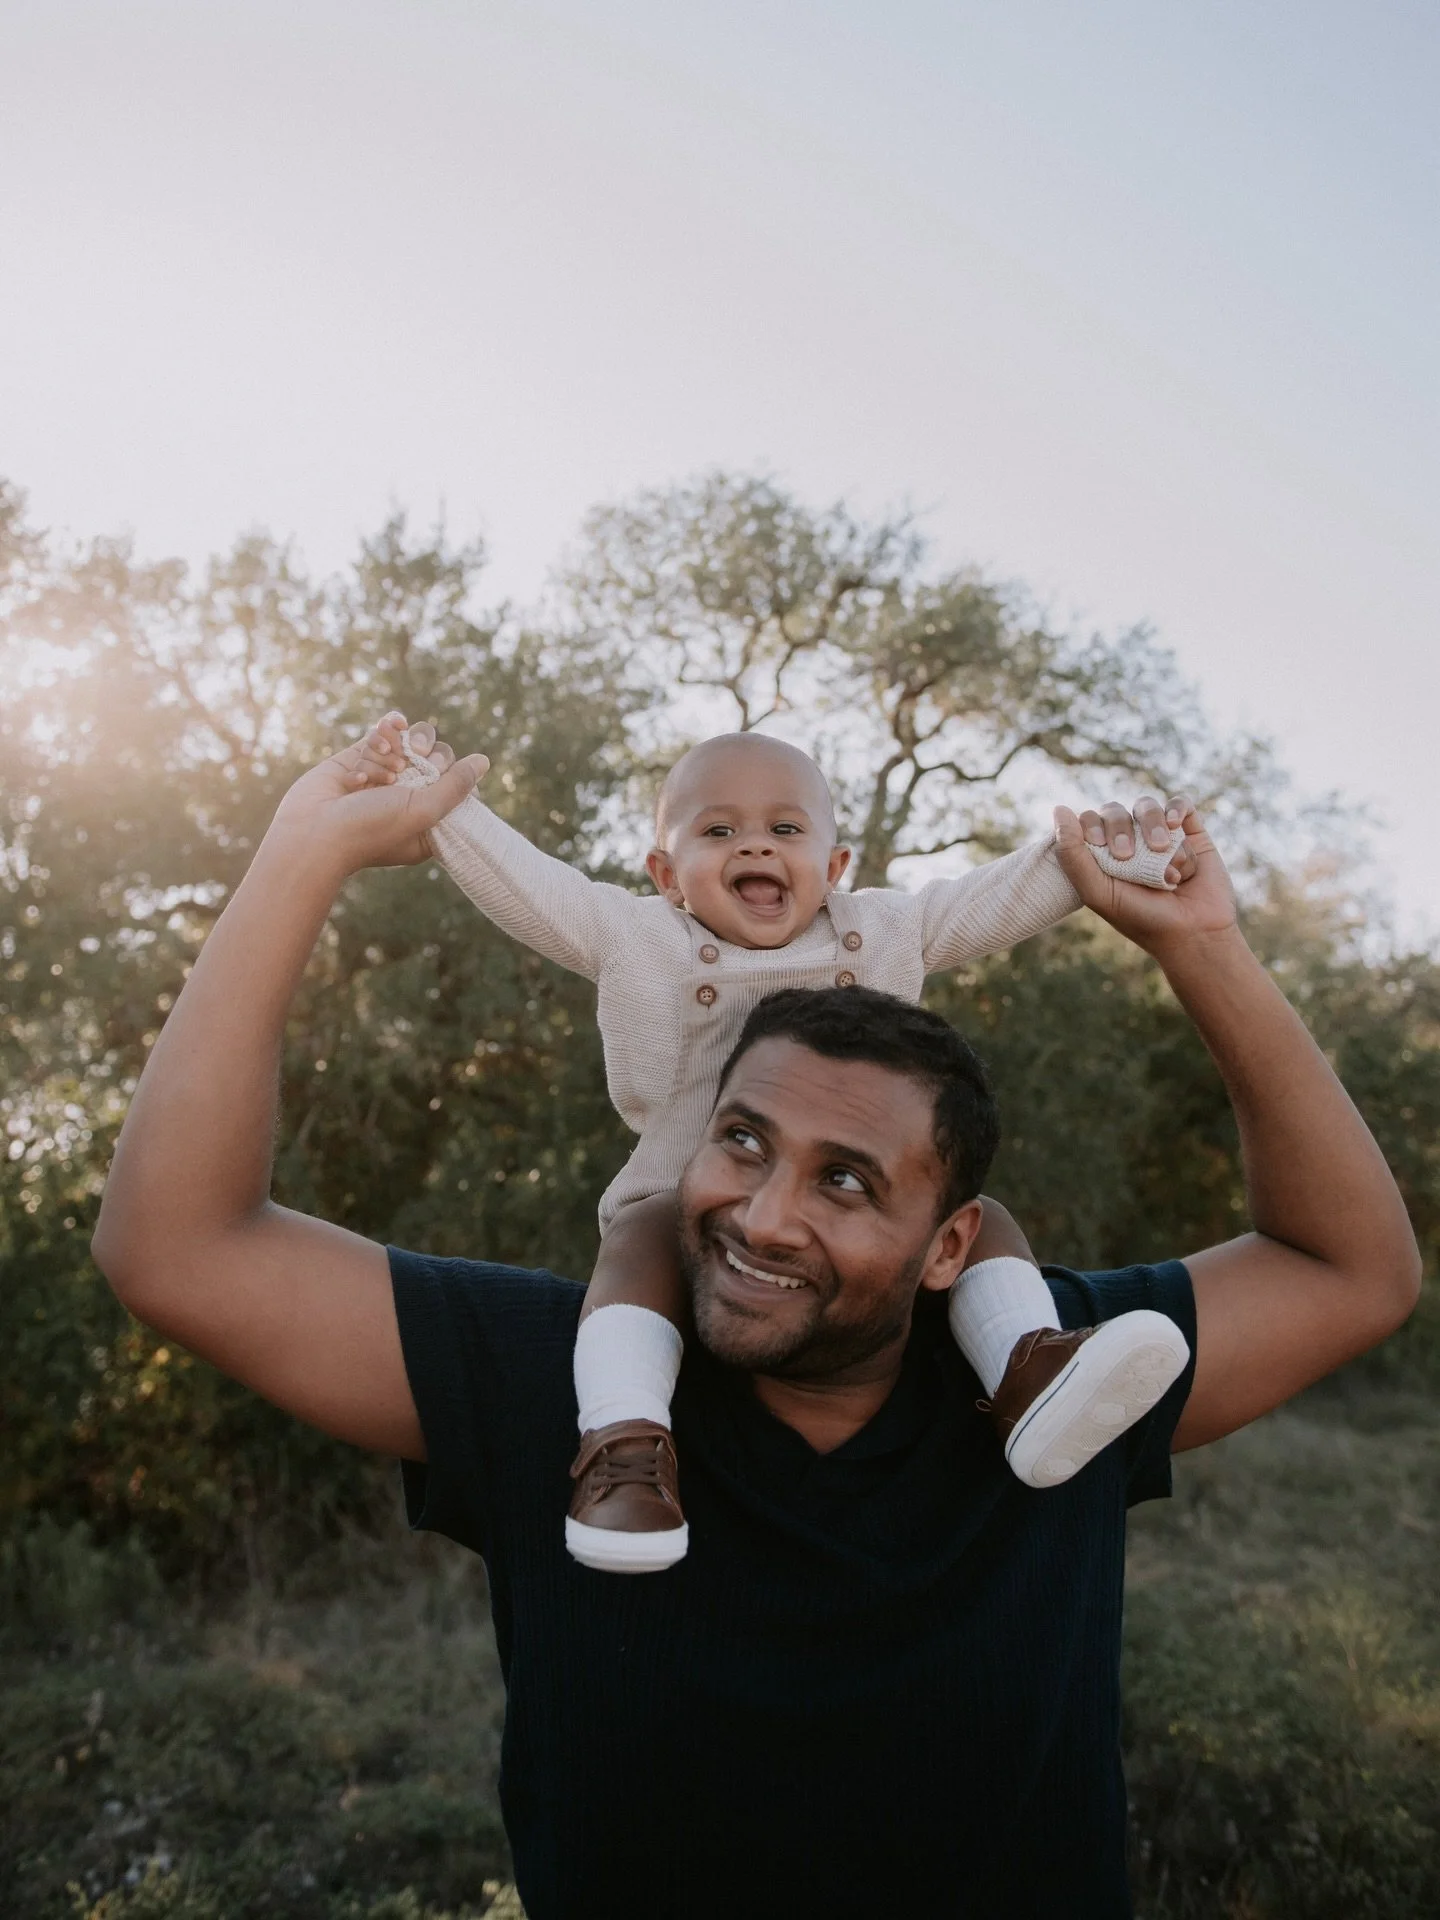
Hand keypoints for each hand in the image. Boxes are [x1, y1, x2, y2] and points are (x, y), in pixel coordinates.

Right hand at [268, 723, 487, 876]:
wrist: (312, 830)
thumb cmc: (369, 830)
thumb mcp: (423, 812)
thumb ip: (455, 786)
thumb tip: (483, 761)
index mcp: (427, 819)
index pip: (456, 783)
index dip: (452, 773)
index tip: (436, 779)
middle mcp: (406, 797)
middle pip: (434, 756)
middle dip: (424, 753)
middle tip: (407, 766)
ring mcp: (383, 775)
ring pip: (407, 741)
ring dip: (398, 746)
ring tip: (383, 761)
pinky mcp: (359, 758)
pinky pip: (382, 733)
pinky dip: (383, 733)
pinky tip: (383, 736)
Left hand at [1054, 794, 1237, 957]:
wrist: (1194, 932)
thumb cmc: (1141, 918)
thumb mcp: (1098, 892)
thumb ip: (1072, 855)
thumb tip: (1060, 809)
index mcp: (1101, 857)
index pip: (1087, 822)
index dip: (1091, 826)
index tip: (1098, 845)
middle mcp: (1129, 843)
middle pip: (1114, 811)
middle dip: (1119, 828)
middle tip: (1127, 855)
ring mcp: (1159, 836)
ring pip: (1146, 807)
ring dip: (1151, 824)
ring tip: (1161, 850)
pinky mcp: (1190, 833)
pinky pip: (1180, 804)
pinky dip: (1175, 808)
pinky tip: (1174, 824)